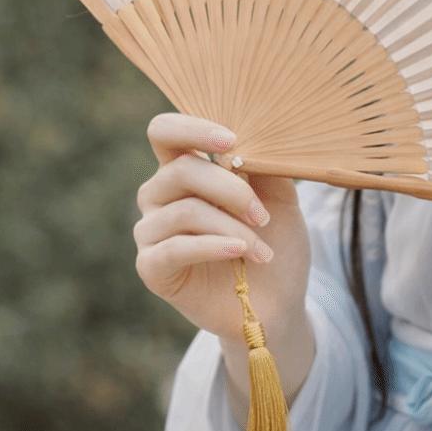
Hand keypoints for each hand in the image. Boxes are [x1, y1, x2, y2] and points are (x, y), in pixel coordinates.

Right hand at [133, 112, 314, 408]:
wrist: (278, 301)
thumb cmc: (276, 242)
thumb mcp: (279, 198)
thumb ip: (264, 166)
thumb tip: (256, 137)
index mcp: (185, 170)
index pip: (165, 132)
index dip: (192, 128)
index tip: (232, 141)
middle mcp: (160, 196)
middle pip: (180, 171)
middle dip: (231, 190)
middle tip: (262, 216)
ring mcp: (152, 232)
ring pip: (184, 211)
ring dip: (232, 227)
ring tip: (262, 251)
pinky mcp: (152, 268)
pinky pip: (175, 248)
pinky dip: (213, 246)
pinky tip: (240, 251)